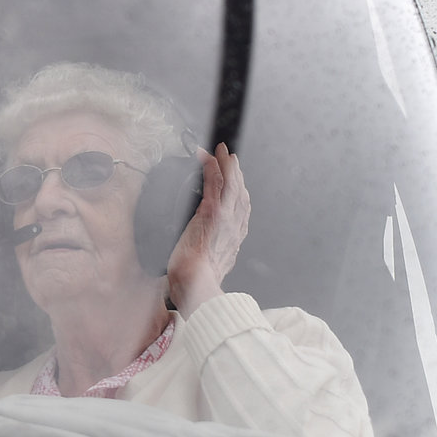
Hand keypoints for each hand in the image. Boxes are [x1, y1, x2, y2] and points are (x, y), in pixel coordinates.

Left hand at [166, 145, 249, 315]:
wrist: (196, 286)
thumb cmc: (196, 280)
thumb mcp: (209, 265)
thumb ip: (210, 254)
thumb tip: (200, 250)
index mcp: (234, 238)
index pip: (240, 208)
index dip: (238, 190)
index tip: (234, 178)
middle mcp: (235, 226)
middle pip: (240, 192)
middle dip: (235, 172)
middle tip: (228, 156)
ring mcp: (225, 218)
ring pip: (230, 184)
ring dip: (225, 164)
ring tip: (220, 151)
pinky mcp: (212, 213)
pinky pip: (214, 184)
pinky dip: (212, 167)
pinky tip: (207, 157)